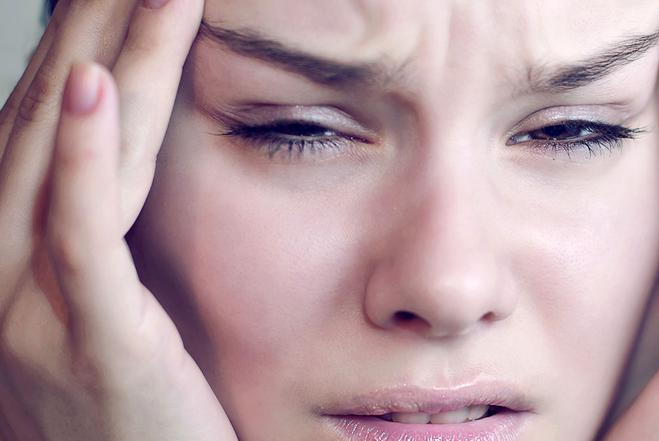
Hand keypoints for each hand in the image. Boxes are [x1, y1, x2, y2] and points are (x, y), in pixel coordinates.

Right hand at [0, 1, 236, 439]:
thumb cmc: (134, 410)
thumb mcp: (110, 313)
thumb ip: (101, 241)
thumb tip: (115, 163)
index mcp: (16, 259)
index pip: (41, 129)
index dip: (74, 44)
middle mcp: (3, 273)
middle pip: (43, 123)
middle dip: (89, 28)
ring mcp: (34, 310)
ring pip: (63, 160)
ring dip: (102, 61)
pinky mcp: (91, 341)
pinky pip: (81, 237)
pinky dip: (83, 158)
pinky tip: (89, 86)